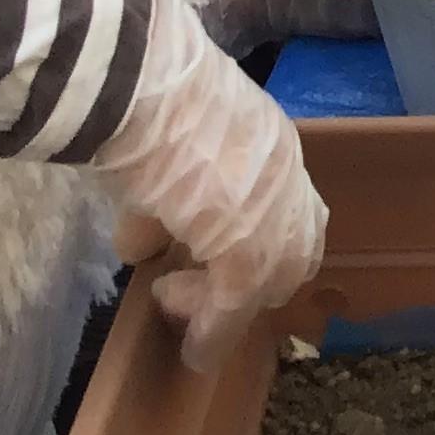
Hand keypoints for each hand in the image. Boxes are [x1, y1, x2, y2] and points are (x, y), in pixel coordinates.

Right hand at [92, 0, 327, 372]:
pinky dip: (214, 334)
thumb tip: (142, 241)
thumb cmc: (148, 98)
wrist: (144, 84)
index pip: (289, 211)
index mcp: (271, 145)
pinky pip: (235, 306)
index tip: (217, 264)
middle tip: (195, 290)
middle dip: (250, 281)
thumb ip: (168, 191)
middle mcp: (286, 179)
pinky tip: (194, 350)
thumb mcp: (169, 139)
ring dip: (221, 305)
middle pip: (292, 252)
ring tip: (170, 299)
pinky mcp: (248, 250)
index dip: (260, 245)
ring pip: (266, 280)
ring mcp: (274, 215)